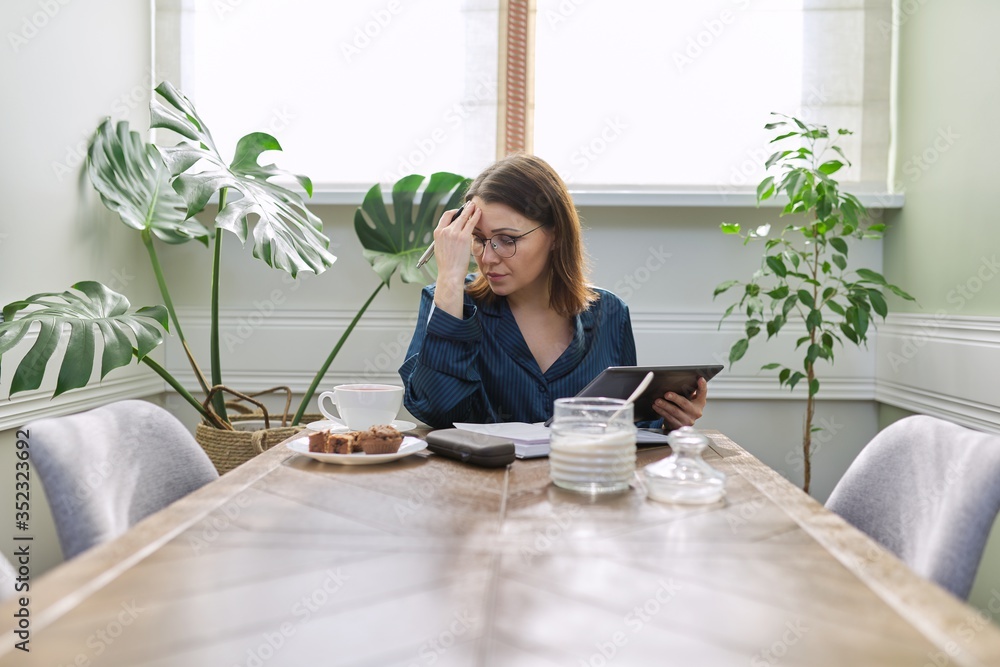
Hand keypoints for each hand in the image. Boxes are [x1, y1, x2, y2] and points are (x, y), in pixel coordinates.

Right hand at [433, 201, 480, 317]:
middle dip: (464, 209)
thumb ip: (445, 238)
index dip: (454, 212)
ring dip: (470, 210)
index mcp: (438, 233)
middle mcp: (445, 231)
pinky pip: (471, 223)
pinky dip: (475, 216)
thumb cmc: (447, 264)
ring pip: (464, 217)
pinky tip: (479, 213)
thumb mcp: (441, 248)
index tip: (459, 212)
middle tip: (470, 205)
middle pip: (456, 215)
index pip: (446, 216)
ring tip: (475, 206)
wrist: (450, 273)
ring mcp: (454, 233)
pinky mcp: (463, 237)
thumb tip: (452, 233)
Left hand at [653, 376, 706, 431]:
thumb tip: (674, 381)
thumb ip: (686, 392)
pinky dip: (661, 411)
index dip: (702, 386)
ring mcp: (688, 420)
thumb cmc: (683, 407)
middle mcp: (696, 412)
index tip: (700, 379)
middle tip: (667, 394)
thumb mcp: (688, 399)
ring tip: (657, 401)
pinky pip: (669, 418)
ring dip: (664, 405)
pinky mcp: (679, 425)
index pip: (702, 393)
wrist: (680, 422)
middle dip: (675, 398)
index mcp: (699, 403)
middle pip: (685, 403)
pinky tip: (656, 407)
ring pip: (675, 411)